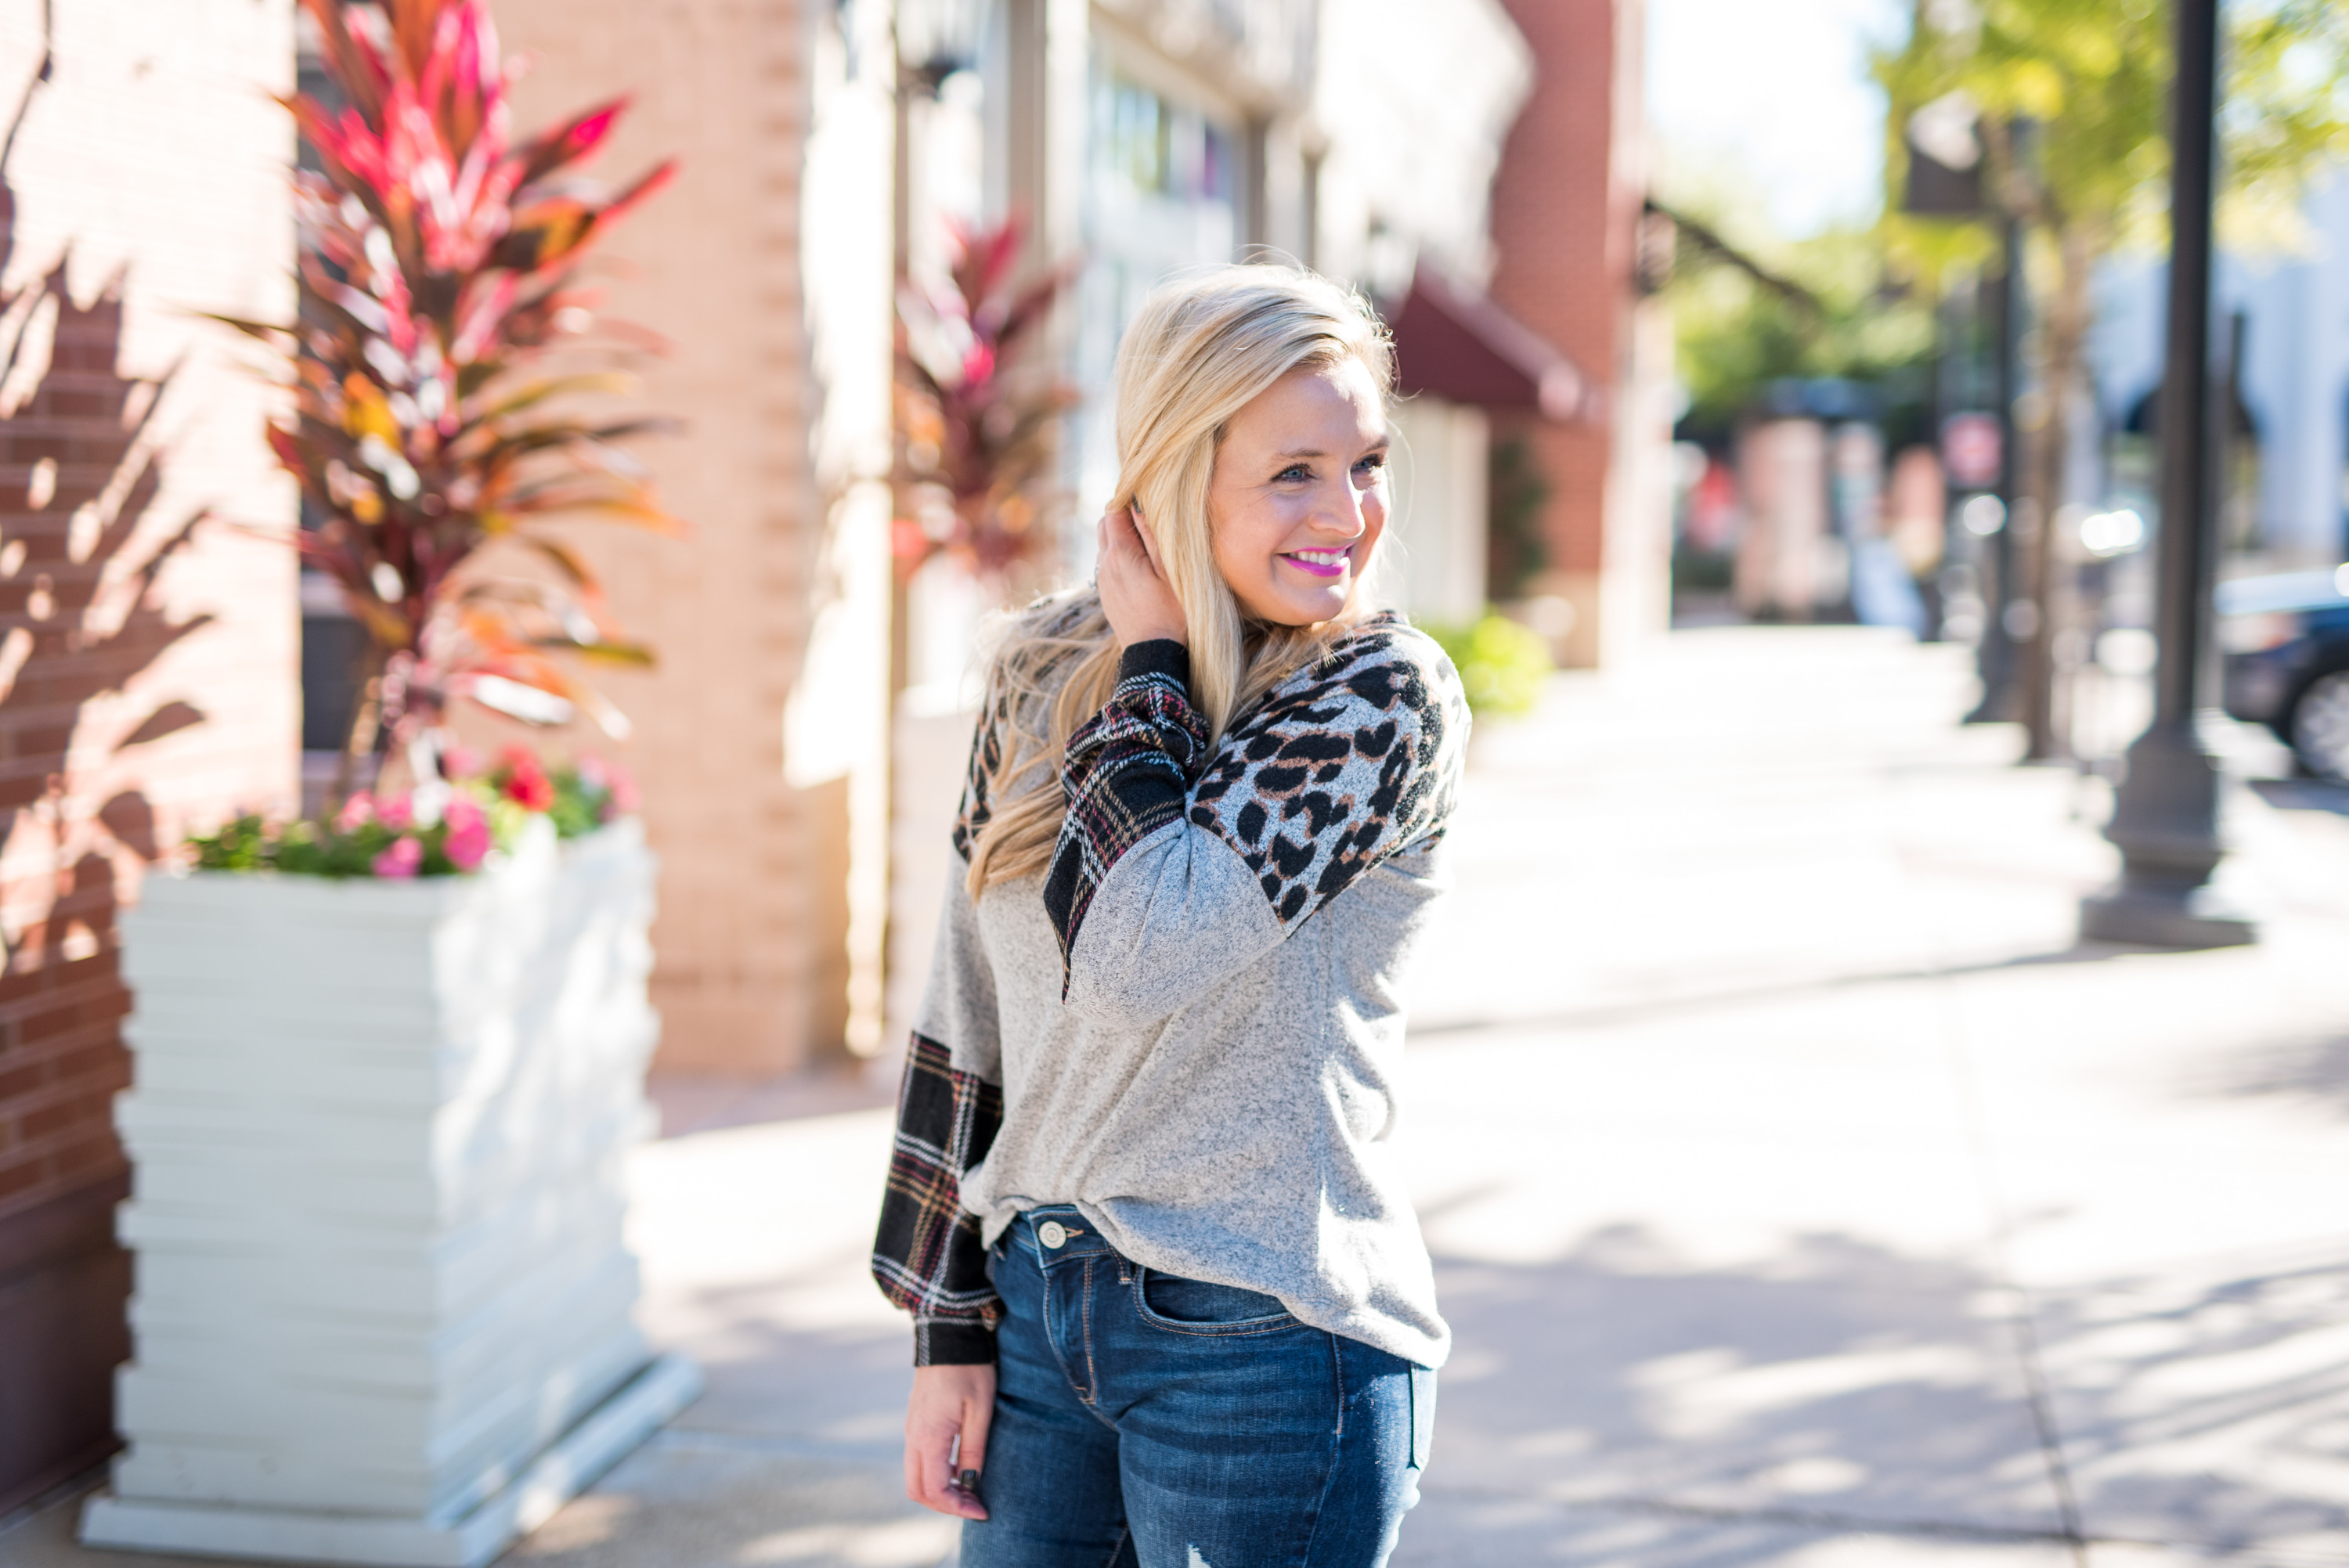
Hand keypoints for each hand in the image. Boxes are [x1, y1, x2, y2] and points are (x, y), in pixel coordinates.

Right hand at [905, 1362, 994, 1519]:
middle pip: (917, 1491)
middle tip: (975, 1504)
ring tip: (969, 1489)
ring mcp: (910, 1430)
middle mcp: (913, 1437)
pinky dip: (934, 1475)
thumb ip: (974, 1449)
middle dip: (945, 1505)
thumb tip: (971, 1483)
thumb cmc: (969, 1369)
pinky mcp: (914, 1423)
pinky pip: (917, 1461)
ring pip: (914, 1477)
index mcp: (929, 1437)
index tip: (982, 1510)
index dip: (958, 1507)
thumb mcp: (981, 1410)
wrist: (947, 1335)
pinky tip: (959, 1468)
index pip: (936, 1490)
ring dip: (939, 1491)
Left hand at [1097, 504, 1186, 648]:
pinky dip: (1119, 557)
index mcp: (1120, 554)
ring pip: (1105, 545)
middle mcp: (1104, 564)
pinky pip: (1107, 564)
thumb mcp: (1169, 571)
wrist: (1152, 653)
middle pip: (1104, 524)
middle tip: (1148, 520)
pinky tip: (1140, 568)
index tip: (1148, 503)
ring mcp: (1102, 580)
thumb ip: (1152, 536)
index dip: (1129, 501)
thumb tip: (1138, 505)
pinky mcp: (1105, 594)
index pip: (1113, 510)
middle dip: (1122, 516)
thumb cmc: (1170, 612)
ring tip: (1147, 546)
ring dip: (1121, 537)